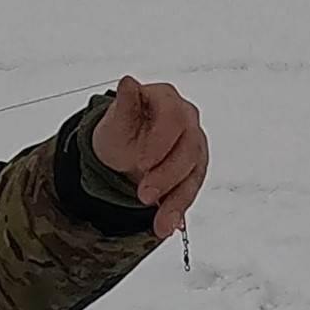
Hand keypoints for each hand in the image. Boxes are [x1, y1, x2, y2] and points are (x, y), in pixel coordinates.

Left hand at [88, 75, 207, 238]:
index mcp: (167, 99)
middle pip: (189, 149)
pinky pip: (191, 192)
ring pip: (194, 174)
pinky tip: (168, 226)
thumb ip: (125, 104)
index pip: (174, 118)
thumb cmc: (119, 131)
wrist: (120, 153)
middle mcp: (187, 120)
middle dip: (167, 176)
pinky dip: (178, 211)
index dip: (160, 141)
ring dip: (176, 201)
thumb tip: (127, 82)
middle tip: (143, 196)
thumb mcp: (115, 120)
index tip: (140, 161)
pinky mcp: (195, 170)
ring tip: (158, 224)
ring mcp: (195, 146)